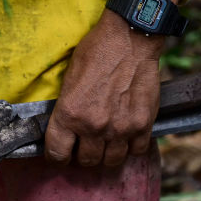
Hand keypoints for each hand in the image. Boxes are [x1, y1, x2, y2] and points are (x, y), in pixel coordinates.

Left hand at [44, 0, 179, 166]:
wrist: (130, 39)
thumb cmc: (96, 52)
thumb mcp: (69, 78)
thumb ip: (67, 109)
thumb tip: (65, 130)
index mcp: (69, 114)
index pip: (57, 154)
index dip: (57, 156)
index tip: (61, 153)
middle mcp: (94, 126)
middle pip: (86, 161)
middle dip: (82, 155)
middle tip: (84, 145)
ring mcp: (120, 128)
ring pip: (111, 161)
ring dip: (106, 154)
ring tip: (105, 142)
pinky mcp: (143, 125)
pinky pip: (136, 151)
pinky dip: (131, 147)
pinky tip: (126, 136)